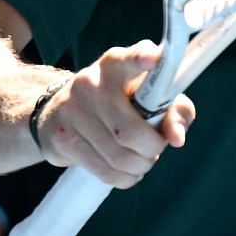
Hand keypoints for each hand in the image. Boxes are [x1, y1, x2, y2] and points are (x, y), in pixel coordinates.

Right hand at [34, 40, 196, 188]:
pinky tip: (129, 171)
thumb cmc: (119, 102)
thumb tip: (176, 137)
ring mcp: (72, 111)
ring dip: (141, 166)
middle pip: (131, 131)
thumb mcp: (148, 96)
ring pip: (119, 156)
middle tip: (156, 147)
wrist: (59, 113)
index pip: (128, 59)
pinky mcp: (62, 139)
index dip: (142, 58)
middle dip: (153, 148)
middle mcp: (91, 83)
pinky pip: (104, 171)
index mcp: (115, 64)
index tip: (154, 58)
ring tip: (143, 159)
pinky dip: (125, 178)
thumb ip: (174, 110)